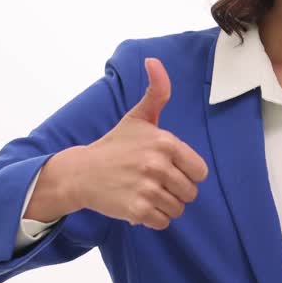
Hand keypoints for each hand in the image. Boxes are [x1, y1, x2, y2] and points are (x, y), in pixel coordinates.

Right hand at [70, 57, 208, 229]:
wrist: (82, 172)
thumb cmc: (115, 145)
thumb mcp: (138, 117)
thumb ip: (156, 91)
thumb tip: (154, 60)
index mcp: (165, 142)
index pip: (199, 171)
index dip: (186, 173)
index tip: (168, 168)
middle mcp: (158, 165)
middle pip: (190, 192)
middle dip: (175, 190)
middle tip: (154, 182)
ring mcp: (147, 189)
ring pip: (177, 208)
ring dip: (165, 205)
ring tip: (145, 192)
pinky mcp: (137, 210)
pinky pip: (163, 222)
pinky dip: (153, 218)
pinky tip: (138, 204)